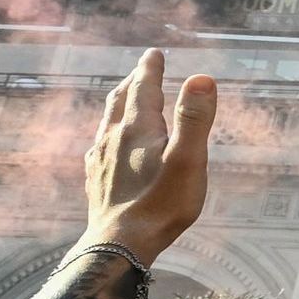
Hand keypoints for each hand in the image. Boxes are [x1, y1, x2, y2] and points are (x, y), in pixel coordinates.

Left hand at [78, 48, 215, 259]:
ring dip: (119, 104)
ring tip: (125, 99)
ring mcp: (100, 159)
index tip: (154, 53)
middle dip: (133, 82)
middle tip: (142, 70)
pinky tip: (108, 144)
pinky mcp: (96, 180)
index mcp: (137, 129)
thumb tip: (202, 77)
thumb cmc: (161, 204)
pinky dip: (109, 132)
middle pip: (121, 100)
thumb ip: (194, 119)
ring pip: (108, 121)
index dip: (150, 68)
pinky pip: (100, 145)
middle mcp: (113, 138)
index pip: (143, 88)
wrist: (120, 245)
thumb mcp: (188, 160)